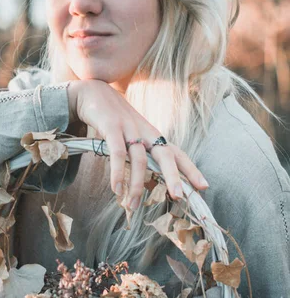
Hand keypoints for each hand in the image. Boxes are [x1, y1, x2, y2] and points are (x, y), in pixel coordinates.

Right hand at [67, 79, 208, 208]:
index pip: (176, 153)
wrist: (93, 92)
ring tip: (132, 206)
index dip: (191, 169)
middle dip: (174, 176)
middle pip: (166, 154)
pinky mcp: (111, 127)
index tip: (203, 186)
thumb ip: (141, 151)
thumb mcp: (132, 133)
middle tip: (178, 197)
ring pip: (139, 159)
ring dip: (136, 185)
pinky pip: (117, 153)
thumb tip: (147, 178)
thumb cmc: (114, 118)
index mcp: (153, 134)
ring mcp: (129, 128)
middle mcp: (145, 131)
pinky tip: (117, 190)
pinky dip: (117, 173)